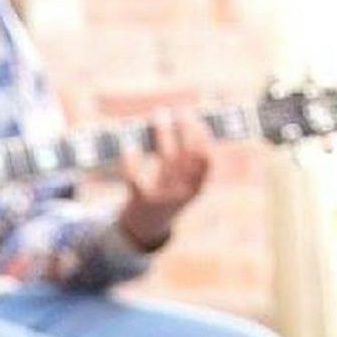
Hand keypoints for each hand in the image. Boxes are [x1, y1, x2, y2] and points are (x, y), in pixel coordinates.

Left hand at [116, 109, 211, 250]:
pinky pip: (136, 178)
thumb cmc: (167, 193)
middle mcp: (182, 192)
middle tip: (180, 109)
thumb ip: (188, 159)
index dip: (203, 136)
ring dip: (163, 133)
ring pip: (165, 160)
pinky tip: (130, 145)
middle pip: (187, 156)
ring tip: (160, 114)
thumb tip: (191, 120)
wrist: (146, 228)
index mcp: (196, 187)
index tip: (197, 116)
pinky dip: (131, 161)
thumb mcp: (183, 180)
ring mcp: (162, 197)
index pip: (206, 159)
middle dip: (185, 128)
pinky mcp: (141, 200)